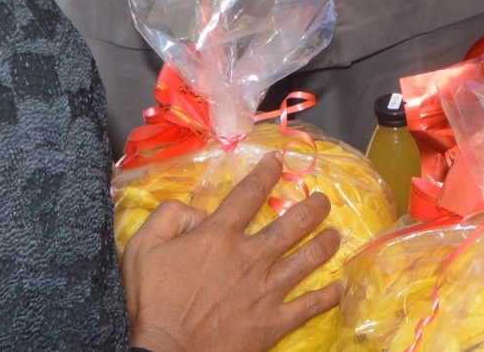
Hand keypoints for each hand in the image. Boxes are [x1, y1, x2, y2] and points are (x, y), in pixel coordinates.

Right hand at [122, 156, 343, 351]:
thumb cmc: (151, 303)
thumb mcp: (143, 248)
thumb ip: (169, 216)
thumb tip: (198, 212)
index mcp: (220, 236)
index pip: (250, 193)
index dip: (267, 172)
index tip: (279, 161)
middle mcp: (250, 257)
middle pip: (293, 222)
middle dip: (313, 207)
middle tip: (323, 200)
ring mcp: (266, 290)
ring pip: (308, 258)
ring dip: (326, 243)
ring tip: (335, 234)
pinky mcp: (273, 322)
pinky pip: (310, 306)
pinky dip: (329, 296)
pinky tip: (340, 287)